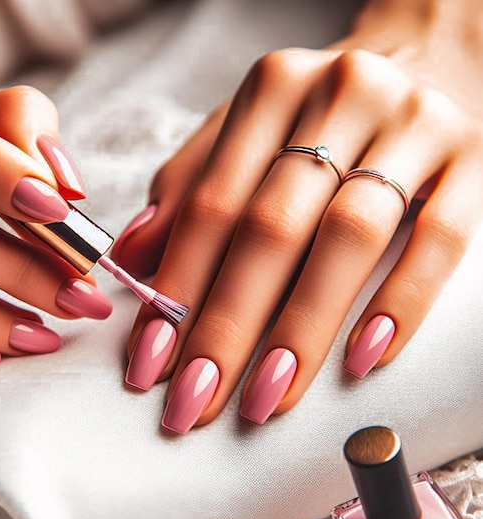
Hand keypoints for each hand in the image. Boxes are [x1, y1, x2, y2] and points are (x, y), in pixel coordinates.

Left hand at [113, 0, 482, 431]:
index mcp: (271, 91)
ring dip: (300, 330)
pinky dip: (402, 303)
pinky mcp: (472, 158)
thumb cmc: (318, 115)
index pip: (211, 205)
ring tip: (264, 399)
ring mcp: (413, 125)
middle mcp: (339, 96)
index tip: (149, 362)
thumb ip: (189, 188)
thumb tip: (131, 259)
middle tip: (195, 401)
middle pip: (271, 228)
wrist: (424, 56)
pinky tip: (364, 361)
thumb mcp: (245, 134)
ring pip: (349, 238)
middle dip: (226, 327)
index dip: (176, 289)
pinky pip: (440, 239)